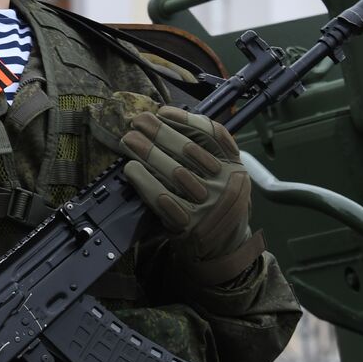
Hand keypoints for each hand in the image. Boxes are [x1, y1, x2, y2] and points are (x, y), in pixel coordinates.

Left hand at [118, 106, 263, 285]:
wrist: (224, 250)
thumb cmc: (217, 206)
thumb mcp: (226, 177)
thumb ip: (209, 153)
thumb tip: (169, 122)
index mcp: (235, 167)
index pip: (212, 135)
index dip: (185, 121)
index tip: (161, 111)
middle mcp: (226, 185)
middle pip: (189, 151)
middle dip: (159, 132)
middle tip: (137, 121)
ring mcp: (209, 205)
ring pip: (174, 172)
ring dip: (147, 153)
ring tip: (128, 140)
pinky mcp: (190, 224)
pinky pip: (163, 198)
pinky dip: (144, 181)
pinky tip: (130, 169)